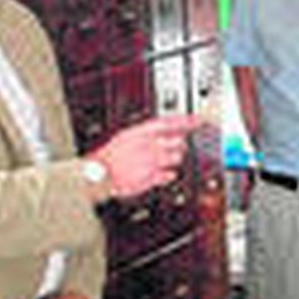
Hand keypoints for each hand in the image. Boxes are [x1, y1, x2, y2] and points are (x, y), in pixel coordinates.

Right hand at [92, 114, 208, 199]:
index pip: (169, 123)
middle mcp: (148, 146)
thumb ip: (146, 133)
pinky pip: (170, 175)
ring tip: (162, 160)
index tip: (199, 120)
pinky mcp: (152, 178)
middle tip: (177, 145)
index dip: (187, 121)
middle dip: (180, 144)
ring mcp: (151, 162)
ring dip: (174, 159)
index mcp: (140, 133)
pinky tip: (164, 173)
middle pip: (178, 141)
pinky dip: (169, 174)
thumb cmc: (110, 156)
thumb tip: (163, 130)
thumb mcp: (126, 136)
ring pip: (177, 158)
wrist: (99, 175)